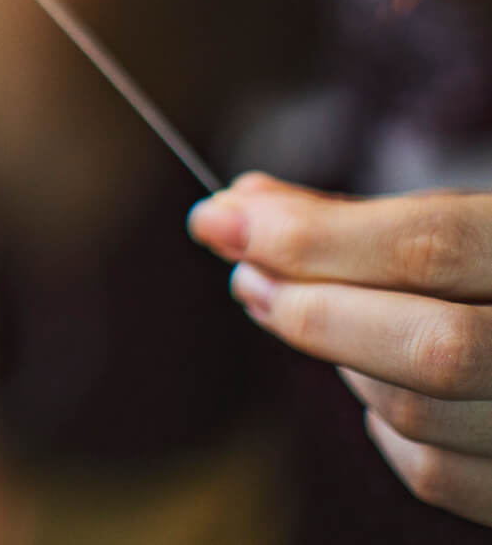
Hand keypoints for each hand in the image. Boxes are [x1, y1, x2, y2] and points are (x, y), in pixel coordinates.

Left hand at [189, 171, 491, 525]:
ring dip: (341, 361)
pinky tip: (371, 382)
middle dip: (314, 308)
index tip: (218, 216)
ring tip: (306, 312)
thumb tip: (240, 206)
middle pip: (430, 346)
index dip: (312, 235)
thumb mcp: (480, 224)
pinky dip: (384, 426)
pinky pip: (439, 476)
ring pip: (421, 415)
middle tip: (245, 271)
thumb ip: (369, 219)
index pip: (431, 247)